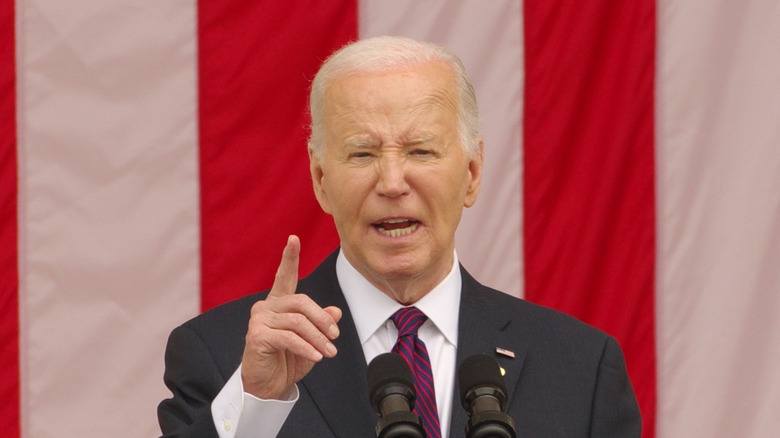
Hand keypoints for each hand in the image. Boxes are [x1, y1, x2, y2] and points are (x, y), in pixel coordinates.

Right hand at [241, 235, 341, 398]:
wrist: (268, 386)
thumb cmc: (288, 360)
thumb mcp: (311, 340)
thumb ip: (321, 324)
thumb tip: (335, 312)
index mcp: (278, 303)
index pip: (285, 276)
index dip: (289, 257)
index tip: (294, 238)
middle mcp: (266, 306)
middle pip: (301, 301)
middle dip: (322, 320)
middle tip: (335, 337)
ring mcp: (259, 320)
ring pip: (298, 321)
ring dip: (318, 338)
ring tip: (329, 352)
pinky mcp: (257, 336)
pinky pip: (289, 338)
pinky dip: (307, 348)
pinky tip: (317, 357)